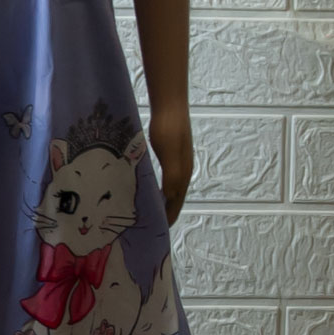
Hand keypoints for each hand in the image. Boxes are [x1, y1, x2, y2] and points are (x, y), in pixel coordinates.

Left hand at [147, 105, 194, 227]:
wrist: (170, 105)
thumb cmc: (168, 130)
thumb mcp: (169, 156)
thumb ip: (172, 178)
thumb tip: (170, 200)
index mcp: (184, 173)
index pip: (178, 202)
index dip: (170, 215)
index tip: (161, 229)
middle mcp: (184, 168)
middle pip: (176, 196)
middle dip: (167, 210)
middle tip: (153, 222)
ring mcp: (178, 158)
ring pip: (171, 185)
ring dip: (163, 197)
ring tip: (151, 207)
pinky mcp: (171, 149)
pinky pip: (166, 174)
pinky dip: (160, 184)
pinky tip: (150, 182)